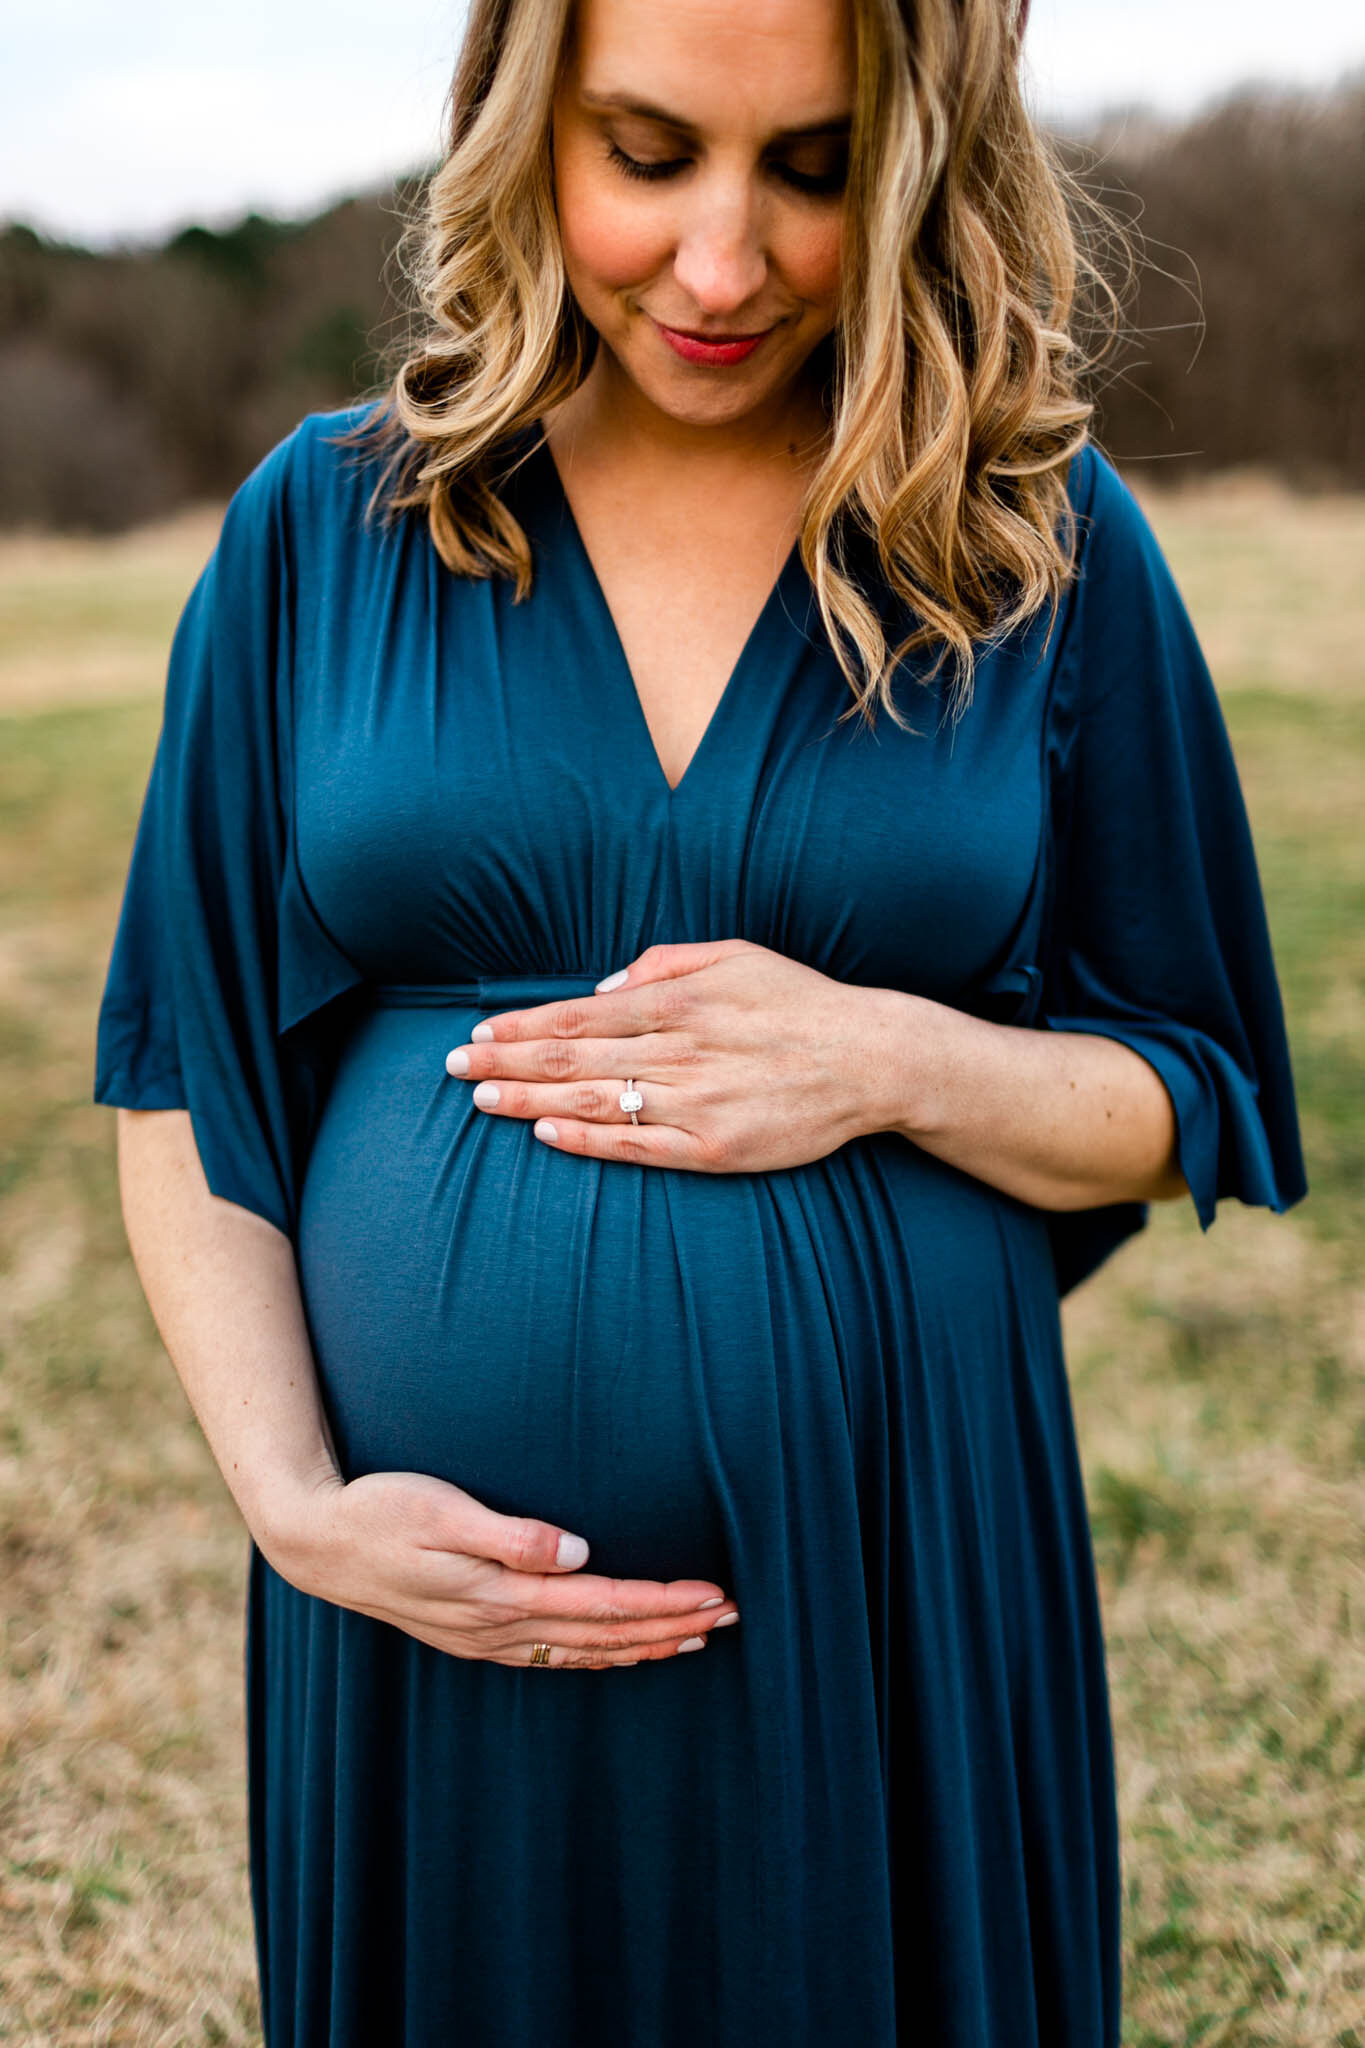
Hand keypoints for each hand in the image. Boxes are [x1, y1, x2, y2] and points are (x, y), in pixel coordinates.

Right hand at [259, 1469, 739, 1670]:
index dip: (662, 1602)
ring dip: (643, 1646)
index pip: (603, 1604)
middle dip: (671, 1627)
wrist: (317, 1543)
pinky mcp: (474, 1634)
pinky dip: (599, 1655)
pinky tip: (620, 1651)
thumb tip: (577, 1553)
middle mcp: (499, 1627)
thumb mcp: (441, 1510)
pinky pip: (553, 1655)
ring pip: (584, 1651)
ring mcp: (486, 1638)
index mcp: (499, 1595)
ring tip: (696, 1638)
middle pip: (605, 1635)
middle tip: (732, 1616)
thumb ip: (511, 1535)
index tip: (715, 1595)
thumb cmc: (379, 1510)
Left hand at [444, 938, 882, 1170]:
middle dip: (505, 1063)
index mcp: (677, 1002)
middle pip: (571, 1058)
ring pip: (594, 1100)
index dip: (522, 1027)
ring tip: (480, 1101)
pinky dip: (588, 1139)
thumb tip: (602, 988)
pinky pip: (638, 1145)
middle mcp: (677, 1050)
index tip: (480, 1034)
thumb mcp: (734, 955)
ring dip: (529, 1100)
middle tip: (453, 1069)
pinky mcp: (713, 1146)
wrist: (871, 1059)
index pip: (578, 1015)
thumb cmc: (800, 1003)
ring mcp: (694, 1102)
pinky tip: (546, 1134)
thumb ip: (662, 964)